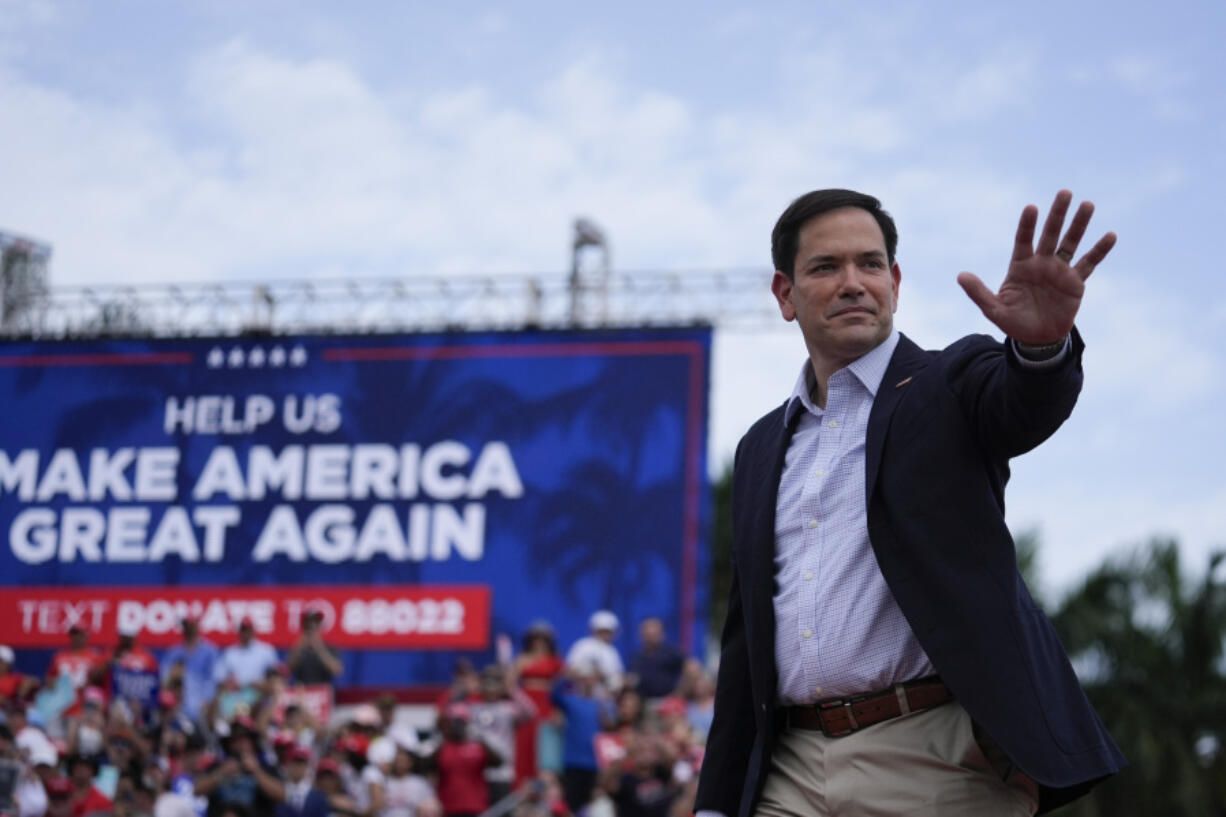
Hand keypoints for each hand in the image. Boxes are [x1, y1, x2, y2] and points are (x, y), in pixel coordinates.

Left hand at [957, 190, 1115, 343]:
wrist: (1037, 337)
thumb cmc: (1013, 321)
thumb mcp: (993, 309)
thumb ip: (978, 293)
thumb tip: (960, 276)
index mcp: (1020, 266)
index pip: (1024, 240)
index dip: (1027, 225)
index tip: (1031, 208)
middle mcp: (1041, 263)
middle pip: (1050, 234)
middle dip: (1057, 214)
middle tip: (1065, 192)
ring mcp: (1059, 270)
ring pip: (1071, 243)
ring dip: (1079, 225)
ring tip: (1088, 205)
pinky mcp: (1075, 282)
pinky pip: (1089, 263)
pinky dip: (1099, 250)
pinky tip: (1110, 235)